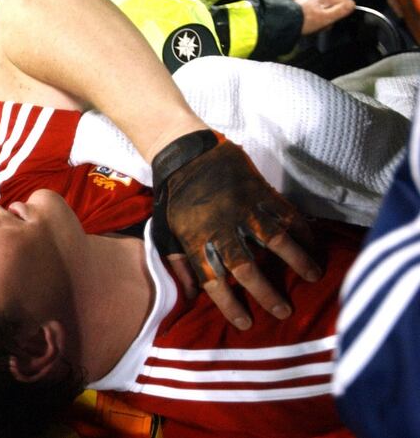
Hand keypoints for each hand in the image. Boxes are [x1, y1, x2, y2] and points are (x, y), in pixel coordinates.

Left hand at [153, 131, 321, 329]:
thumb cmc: (174, 198)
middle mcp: (221, 227)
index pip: (212, 280)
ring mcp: (242, 208)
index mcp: (196, 240)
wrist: (185, 154)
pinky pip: (285, 212)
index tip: (246, 324)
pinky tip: (314, 245)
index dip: (229, 305)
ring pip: (274, 238)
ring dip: (297, 259)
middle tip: (283, 311)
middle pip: (245, 266)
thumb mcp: (166, 233)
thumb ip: (179, 265)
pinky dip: (302, 229)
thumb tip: (190, 297)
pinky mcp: (259, 190)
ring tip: (314, 277)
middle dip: (265, 292)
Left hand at [295, 0, 355, 34]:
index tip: (347, 15)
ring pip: (321, 10)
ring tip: (318, 28)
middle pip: (331, 5)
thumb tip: (351, 5)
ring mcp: (306, 2)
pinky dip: (313, 21)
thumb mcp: (326, 17)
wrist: (284, 24)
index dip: (346, 8)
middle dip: (332, 16)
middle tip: (328, 25)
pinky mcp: (300, 10)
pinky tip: (310, 28)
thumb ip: (340, 11)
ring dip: (322, 20)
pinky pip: (312, 15)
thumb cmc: (303, 20)